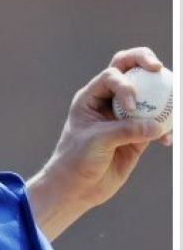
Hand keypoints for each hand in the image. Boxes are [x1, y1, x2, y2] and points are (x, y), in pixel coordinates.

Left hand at [28, 47, 170, 239]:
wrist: (77, 188)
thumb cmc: (76, 161)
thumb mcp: (96, 142)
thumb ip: (126, 131)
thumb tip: (158, 126)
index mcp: (91, 97)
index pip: (112, 76)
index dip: (125, 84)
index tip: (129, 106)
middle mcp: (109, 101)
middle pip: (130, 69)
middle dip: (145, 61)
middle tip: (157, 67)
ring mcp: (125, 116)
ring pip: (150, 95)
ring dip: (165, 97)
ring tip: (174, 108)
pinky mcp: (138, 134)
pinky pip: (159, 124)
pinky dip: (167, 128)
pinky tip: (167, 141)